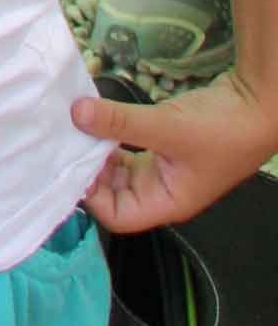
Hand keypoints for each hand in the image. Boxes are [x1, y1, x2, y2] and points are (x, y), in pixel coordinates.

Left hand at [72, 71, 277, 231]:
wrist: (256, 108)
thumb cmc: (221, 131)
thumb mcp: (166, 126)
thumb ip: (120, 122)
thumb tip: (77, 114)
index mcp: (166, 202)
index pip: (117, 217)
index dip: (93, 197)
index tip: (73, 164)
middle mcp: (161, 191)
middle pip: (114, 193)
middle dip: (91, 171)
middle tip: (69, 141)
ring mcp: (163, 168)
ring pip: (119, 169)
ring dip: (99, 151)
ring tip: (78, 127)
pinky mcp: (162, 144)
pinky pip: (129, 148)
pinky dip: (112, 135)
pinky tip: (98, 117)